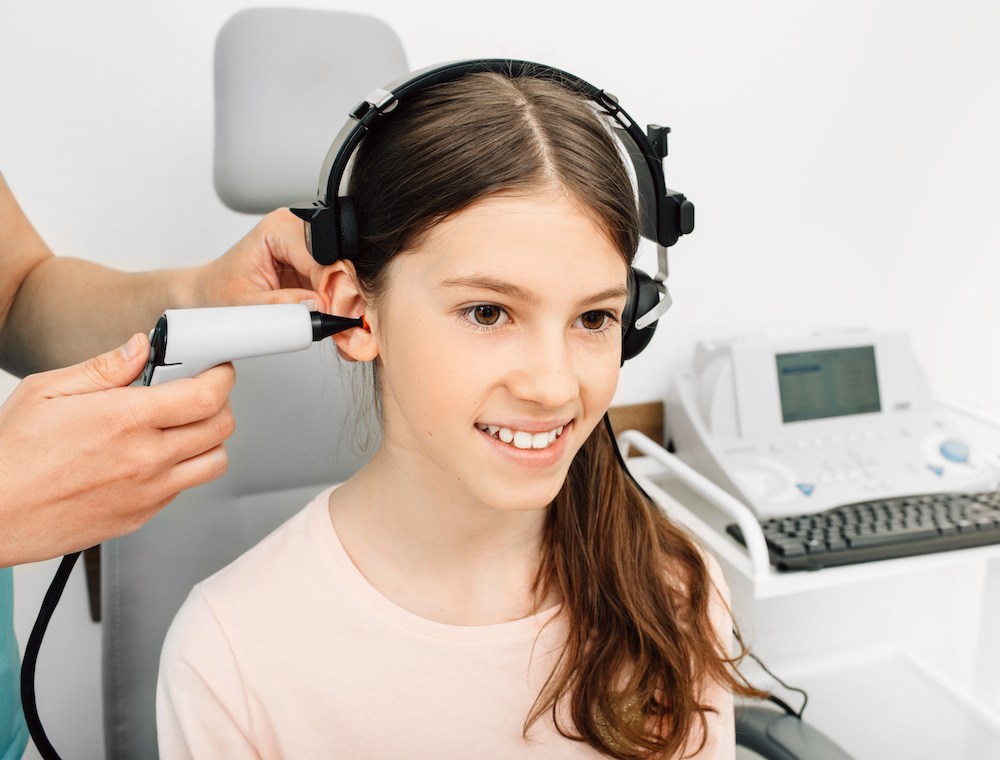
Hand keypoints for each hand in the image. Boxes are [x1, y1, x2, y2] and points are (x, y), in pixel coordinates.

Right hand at [0, 333, 234, 565]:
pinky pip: (184, 488)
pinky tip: (154, 454)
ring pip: (214, 461)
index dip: (221, 376)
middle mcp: (145, 459)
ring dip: (209, 439)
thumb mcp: (47, 391)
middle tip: (199, 392)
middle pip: (222, 427)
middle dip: (219, 402)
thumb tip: (140, 348)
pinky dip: (183, 467)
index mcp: (126, 420)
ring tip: (182, 425)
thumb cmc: (10, 456)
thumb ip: (105, 367)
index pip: (207, 395)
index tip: (216, 368)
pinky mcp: (141, 516)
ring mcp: (148, 492)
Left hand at [189, 208, 330, 310]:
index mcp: (278, 229)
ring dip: (340, 299)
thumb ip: (281, 306)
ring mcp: (307, 245)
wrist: (212, 291)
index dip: (333, 287)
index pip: (320, 257)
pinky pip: (336, 281)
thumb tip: (317, 308)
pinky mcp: (313, 262)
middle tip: (337, 320)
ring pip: (341, 273)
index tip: (337, 313)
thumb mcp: (247, 304)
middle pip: (337, 261)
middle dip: (341, 294)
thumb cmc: (222, 289)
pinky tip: (327, 313)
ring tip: (329, 319)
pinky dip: (335, 301)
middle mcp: (296, 230)